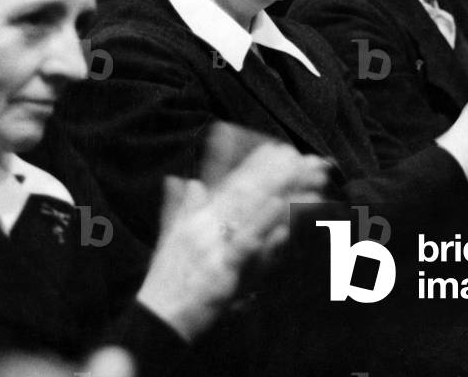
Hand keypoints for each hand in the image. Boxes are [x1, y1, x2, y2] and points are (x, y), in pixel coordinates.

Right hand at [137, 143, 328, 340]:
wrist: (156, 319)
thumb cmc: (166, 281)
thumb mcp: (170, 237)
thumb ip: (181, 206)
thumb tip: (189, 180)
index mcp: (198, 217)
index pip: (231, 184)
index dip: (257, 165)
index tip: (281, 148)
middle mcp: (205, 225)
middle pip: (249, 193)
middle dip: (280, 174)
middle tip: (310, 160)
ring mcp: (213, 246)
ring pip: (253, 213)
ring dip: (285, 196)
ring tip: (311, 182)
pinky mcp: (220, 271)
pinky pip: (244, 246)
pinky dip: (263, 231)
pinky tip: (284, 219)